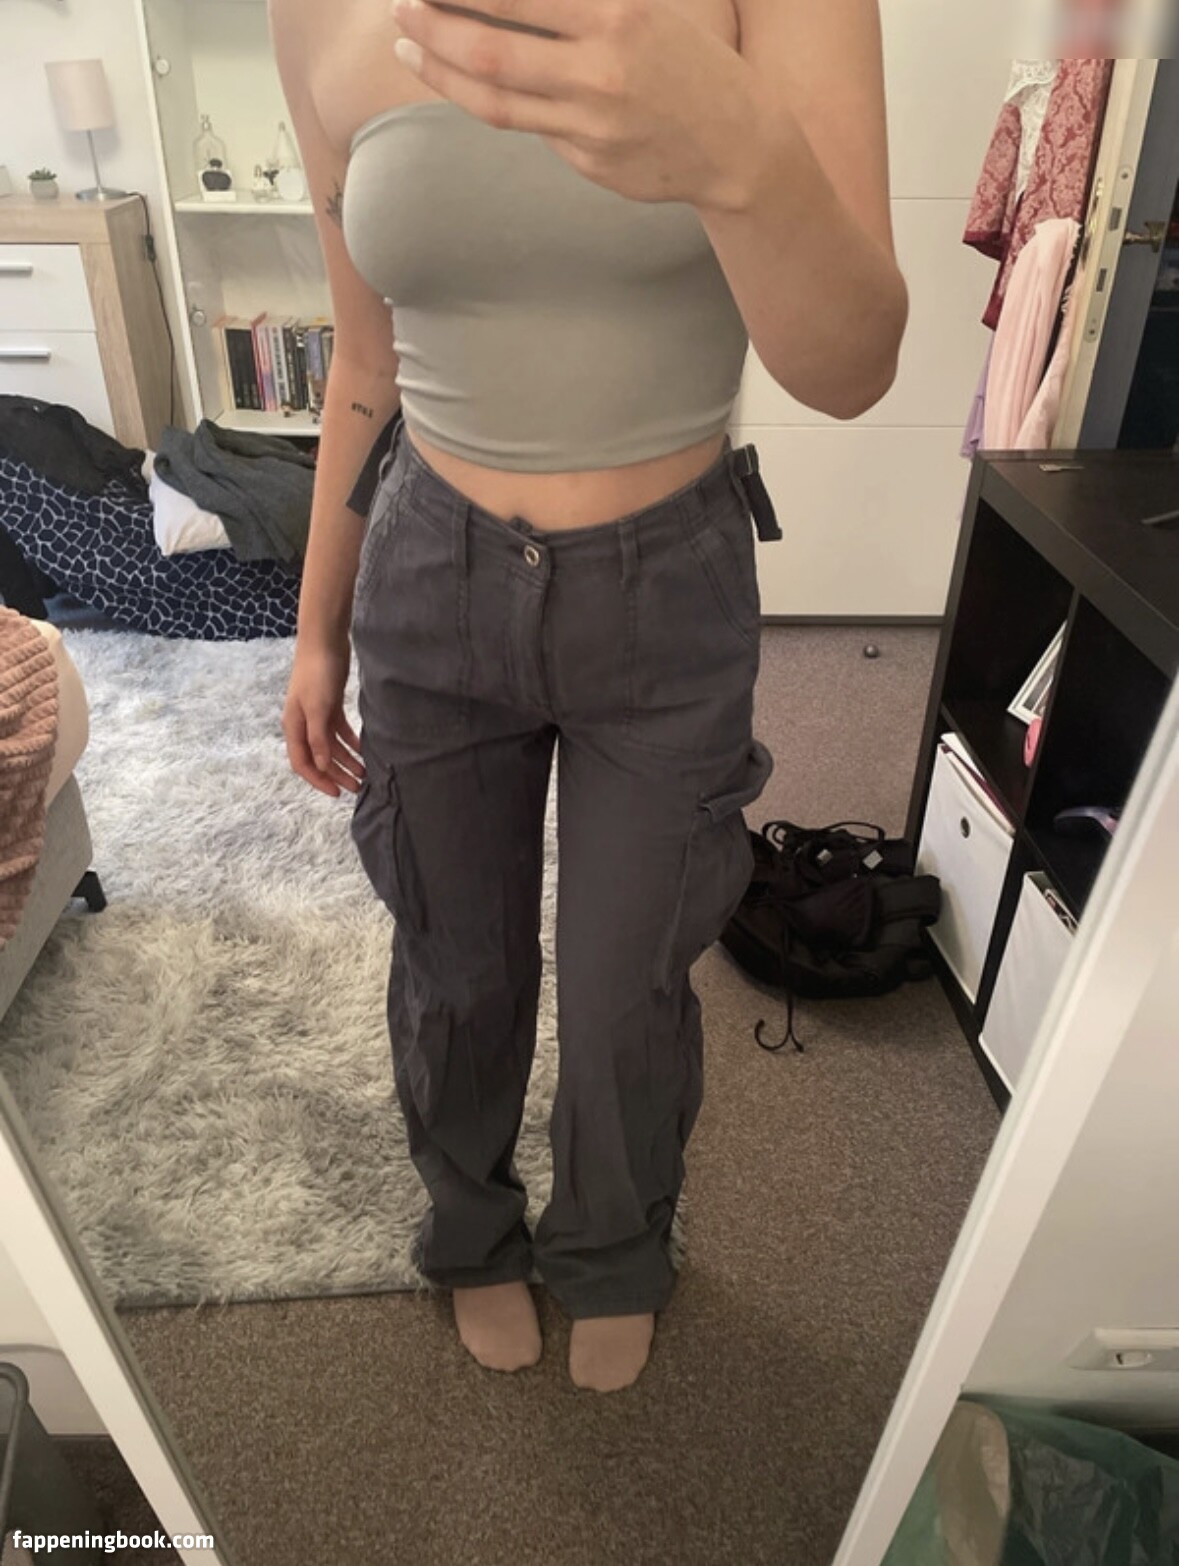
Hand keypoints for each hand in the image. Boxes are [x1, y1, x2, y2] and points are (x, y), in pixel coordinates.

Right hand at [283, 636, 363, 797]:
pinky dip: (351, 741)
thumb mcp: (318, 708)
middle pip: (319, 758)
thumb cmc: (317, 673)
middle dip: (337, 774)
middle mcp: (303, 724)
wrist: (324, 641)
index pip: (303, 763)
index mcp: (294, 727)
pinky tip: (364, 748)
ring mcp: (317, 715)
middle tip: (358, 787)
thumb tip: (322, 766)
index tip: (337, 792)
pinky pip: (340, 731)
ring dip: (346, 760)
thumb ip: (319, 738)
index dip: (319, 780)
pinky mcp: (330, 705)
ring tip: (365, 772)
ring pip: (331, 746)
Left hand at [390, 0, 761, 209]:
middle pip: (490, 50)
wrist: (738, 145)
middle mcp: (600, 72)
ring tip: (408, 45)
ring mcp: (591, 125)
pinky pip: (529, 128)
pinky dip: (490, 100)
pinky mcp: (588, 163)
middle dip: (432, 26)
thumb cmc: (689, 61)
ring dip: (441, 70)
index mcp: (616, 16)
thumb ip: (573, 2)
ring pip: (495, 99)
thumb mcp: (645, 6)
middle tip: (399, 6)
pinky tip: (466, 81)